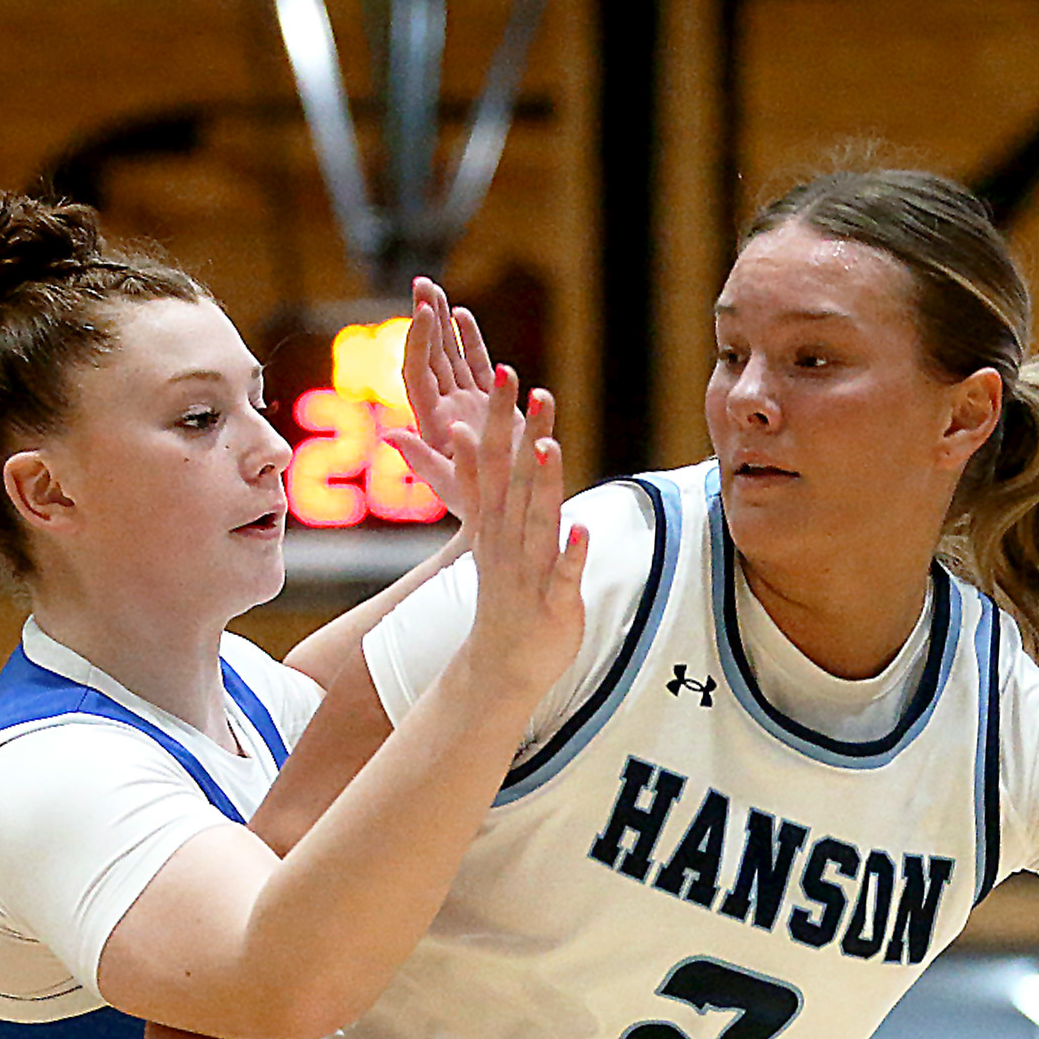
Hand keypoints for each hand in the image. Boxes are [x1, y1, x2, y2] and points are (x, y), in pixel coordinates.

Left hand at [384, 277, 523, 526]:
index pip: (419, 375)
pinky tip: (463, 317)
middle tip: (422, 284)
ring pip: (451, 358)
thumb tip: (392, 437)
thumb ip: (423, 462)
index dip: (419, 342)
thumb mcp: (452, 491)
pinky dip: (470, 343)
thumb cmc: (480, 515)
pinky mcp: (490, 409)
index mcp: (433, 426)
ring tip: (435, 290)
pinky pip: (476, 369)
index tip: (424, 312)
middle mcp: (446, 412)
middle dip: (426, 320)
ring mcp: (467, 408)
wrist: (504, 526)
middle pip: (430, 357)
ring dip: (443, 324)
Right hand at [452, 380, 589, 701]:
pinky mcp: (553, 604)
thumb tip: (457, 429)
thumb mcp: (484, 532)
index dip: (499, 416)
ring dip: (541, 485)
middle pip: (513, 479)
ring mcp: (528, 572)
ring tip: (547, 446)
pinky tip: (581, 527)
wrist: (500, 665)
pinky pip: (563, 575)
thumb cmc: (502, 591)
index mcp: (492, 521)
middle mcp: (506, 540)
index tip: (507, 373)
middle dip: (520, 434)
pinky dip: (571, 553)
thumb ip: (474, 481)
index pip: (492, 459)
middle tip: (529, 388)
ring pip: (535, 522)